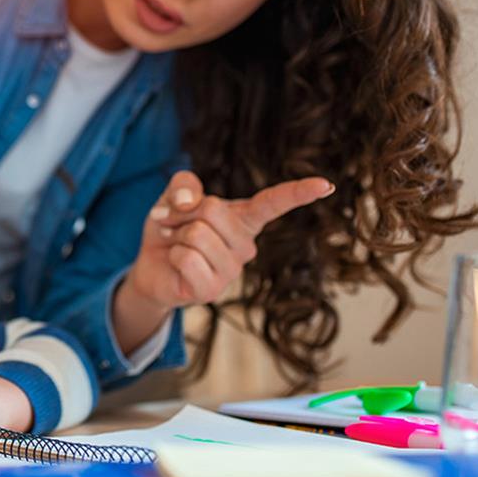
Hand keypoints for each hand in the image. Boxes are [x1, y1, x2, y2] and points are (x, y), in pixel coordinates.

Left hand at [114, 170, 332, 351]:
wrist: (152, 267)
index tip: (325, 185)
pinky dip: (172, 254)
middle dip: (183, 212)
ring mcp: (232, 270)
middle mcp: (245, 245)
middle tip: (176, 224)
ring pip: (197, 234)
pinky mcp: (213, 291)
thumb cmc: (171, 229)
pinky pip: (187, 257)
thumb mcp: (173, 197)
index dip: (299, 193)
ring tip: (176, 244)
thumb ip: (183, 185)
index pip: (274, 203)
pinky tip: (176, 263)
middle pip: (212, 209)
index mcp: (244, 219)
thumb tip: (189, 201)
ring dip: (174, 234)